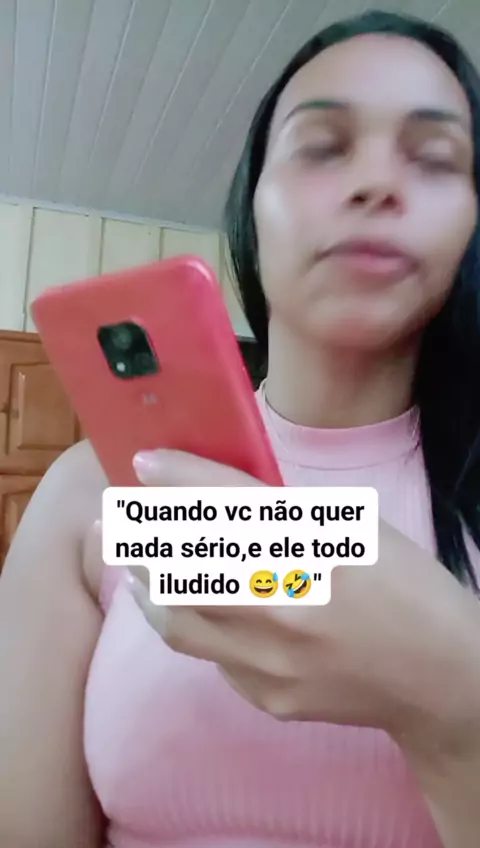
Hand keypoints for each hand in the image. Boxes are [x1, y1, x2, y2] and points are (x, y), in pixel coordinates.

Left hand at [129, 449, 479, 749]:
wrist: (435, 675)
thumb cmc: (403, 587)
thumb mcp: (356, 530)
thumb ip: (289, 517)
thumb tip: (220, 497)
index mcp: (317, 550)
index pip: (230, 504)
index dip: (179, 477)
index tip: (144, 462)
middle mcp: (287, 607)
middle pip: (186, 563)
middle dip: (140, 534)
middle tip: (116, 516)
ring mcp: (274, 660)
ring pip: (179, 619)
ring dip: (146, 584)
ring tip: (132, 561)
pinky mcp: (268, 696)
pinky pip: (209, 655)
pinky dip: (188, 624)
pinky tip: (179, 607)